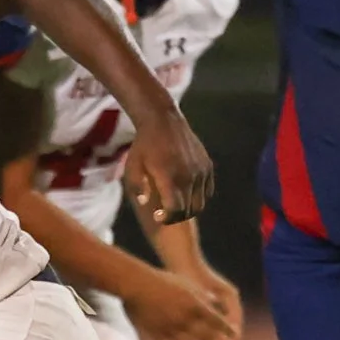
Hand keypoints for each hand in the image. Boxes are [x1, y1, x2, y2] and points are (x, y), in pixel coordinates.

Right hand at [122, 268, 239, 339]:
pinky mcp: (157, 332)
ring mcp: (171, 327)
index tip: (236, 337)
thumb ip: (201, 294)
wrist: (138, 284)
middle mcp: (185, 319)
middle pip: (206, 336)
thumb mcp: (186, 284)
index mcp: (194, 305)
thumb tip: (215, 300)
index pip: (216, 320)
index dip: (226, 329)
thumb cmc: (162, 280)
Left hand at [125, 109, 214, 223]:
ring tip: (176, 205)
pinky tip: (185, 194)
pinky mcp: (207, 166)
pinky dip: (198, 197)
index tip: (159, 217)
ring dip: (188, 209)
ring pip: (200, 203)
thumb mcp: (132, 167)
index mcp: (168, 176)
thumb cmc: (143, 146)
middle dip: (176, 217)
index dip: (167, 218)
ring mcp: (200, 171)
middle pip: (188, 210)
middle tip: (166, 214)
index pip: (175, 209)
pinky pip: (207, 191)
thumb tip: (146, 204)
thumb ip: (138, 188)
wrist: (162, 120)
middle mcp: (188, 175)